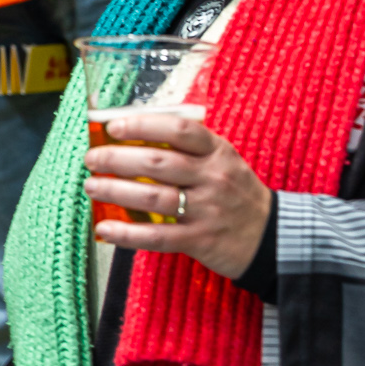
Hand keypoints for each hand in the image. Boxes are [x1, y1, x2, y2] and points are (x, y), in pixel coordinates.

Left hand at [83, 111, 271, 280]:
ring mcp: (207, 210)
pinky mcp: (200, 240)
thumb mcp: (222, 160)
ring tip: (91, 186)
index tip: (113, 127)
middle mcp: (213, 177)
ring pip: (154, 197)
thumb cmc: (235, 193)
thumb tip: (135, 136)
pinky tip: (105, 228)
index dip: (142, 125)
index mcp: (218, 152)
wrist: (272, 235)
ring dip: (115, 190)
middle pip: (158, 162)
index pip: (178, 130)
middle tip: (92, 159)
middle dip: (117, 158)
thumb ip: (188, 149)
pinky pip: (157, 236)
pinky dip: (127, 233)